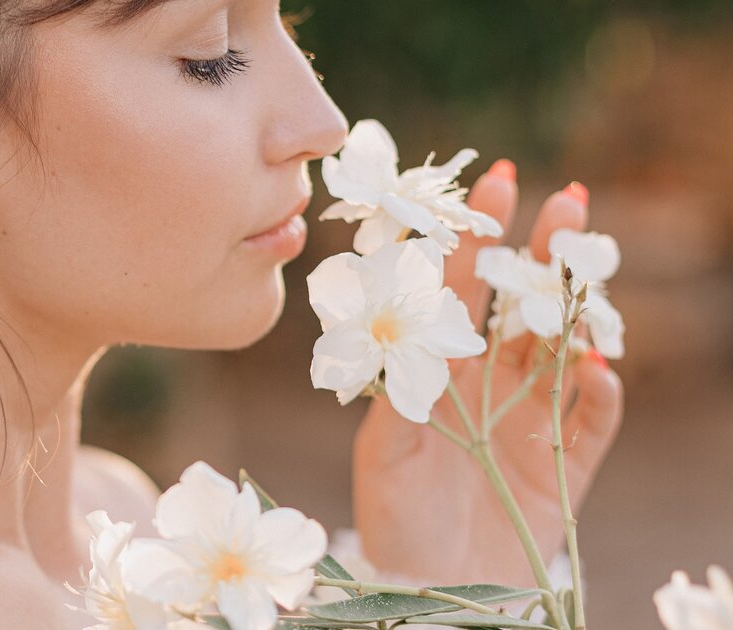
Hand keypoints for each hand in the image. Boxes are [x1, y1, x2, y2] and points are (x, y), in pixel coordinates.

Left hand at [351, 163, 624, 586]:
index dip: (481, 238)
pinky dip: (601, 395)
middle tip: (571, 198)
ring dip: (582, 309)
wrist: (432, 592)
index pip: (463, 291)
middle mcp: (489, 386)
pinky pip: (594, 421)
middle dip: (545, 254)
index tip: (499, 180)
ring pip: (566, 349)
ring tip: (592, 267)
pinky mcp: (566, 465)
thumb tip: (412, 334)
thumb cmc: (394, 520)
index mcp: (441, 371)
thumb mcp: (380, 454)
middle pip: (524, 307)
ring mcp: (531, 421)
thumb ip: (396, 396)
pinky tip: (598, 369)